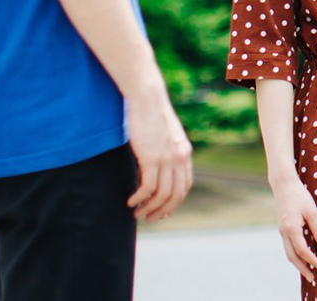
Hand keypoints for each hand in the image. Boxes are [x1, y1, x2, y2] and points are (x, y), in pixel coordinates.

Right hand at [125, 93, 192, 221]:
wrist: (147, 99)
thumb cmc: (152, 115)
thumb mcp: (165, 135)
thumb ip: (167, 150)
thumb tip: (157, 166)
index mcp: (185, 153)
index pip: (184, 185)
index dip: (174, 202)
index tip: (162, 210)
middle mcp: (180, 158)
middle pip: (176, 195)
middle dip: (163, 210)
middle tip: (149, 218)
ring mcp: (167, 158)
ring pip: (162, 195)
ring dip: (149, 208)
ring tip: (137, 214)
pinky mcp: (151, 158)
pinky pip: (148, 187)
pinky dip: (140, 198)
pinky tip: (131, 201)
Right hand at [271, 175, 316, 283]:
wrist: (283, 185)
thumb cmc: (300, 195)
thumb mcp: (312, 211)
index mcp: (291, 228)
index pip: (302, 251)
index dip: (312, 260)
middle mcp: (284, 233)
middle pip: (292, 257)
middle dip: (303, 269)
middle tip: (313, 279)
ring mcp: (282, 231)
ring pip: (289, 253)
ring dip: (298, 264)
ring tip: (308, 272)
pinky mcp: (283, 229)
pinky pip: (288, 246)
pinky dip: (295, 255)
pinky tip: (303, 257)